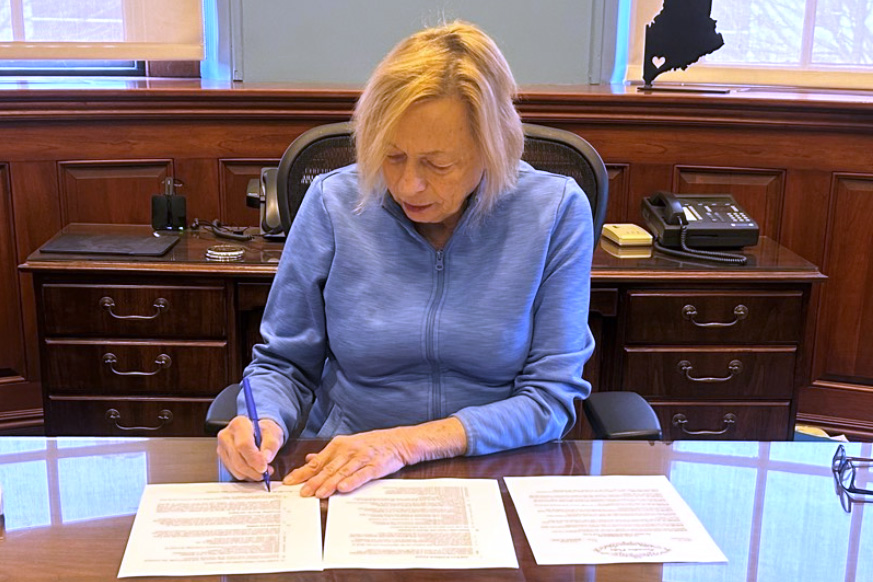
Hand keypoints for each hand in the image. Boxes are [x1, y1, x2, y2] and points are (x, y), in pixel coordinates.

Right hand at [216, 416, 283, 481]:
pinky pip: (234, 471)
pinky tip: (254, 469)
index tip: (263, 467)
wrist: (257, 432)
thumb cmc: (264, 431)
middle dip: (253, 470)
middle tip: (266, 472)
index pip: (244, 444)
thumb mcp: (273, 433)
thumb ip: (271, 444)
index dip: (254, 458)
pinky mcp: (222, 457)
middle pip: (238, 459)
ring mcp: (222, 447)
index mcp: (239, 424)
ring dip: (251, 474)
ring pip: (235, 468)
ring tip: (263, 470)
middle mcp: (227, 434)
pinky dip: (246, 474)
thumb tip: (266, 458)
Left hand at [283, 418, 466, 497]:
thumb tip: (308, 459)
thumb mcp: (348, 446)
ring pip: (343, 472)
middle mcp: (349, 450)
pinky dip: (352, 481)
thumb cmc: (372, 445)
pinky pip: (362, 474)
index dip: (303, 472)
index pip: (318, 462)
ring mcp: (363, 457)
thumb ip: (328, 455)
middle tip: (301, 493)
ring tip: (318, 494)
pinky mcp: (376, 465)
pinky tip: (343, 488)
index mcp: (340, 445)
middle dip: (313, 481)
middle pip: (328, 468)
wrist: (399, 441)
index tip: (290, 482)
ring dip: (329, 483)